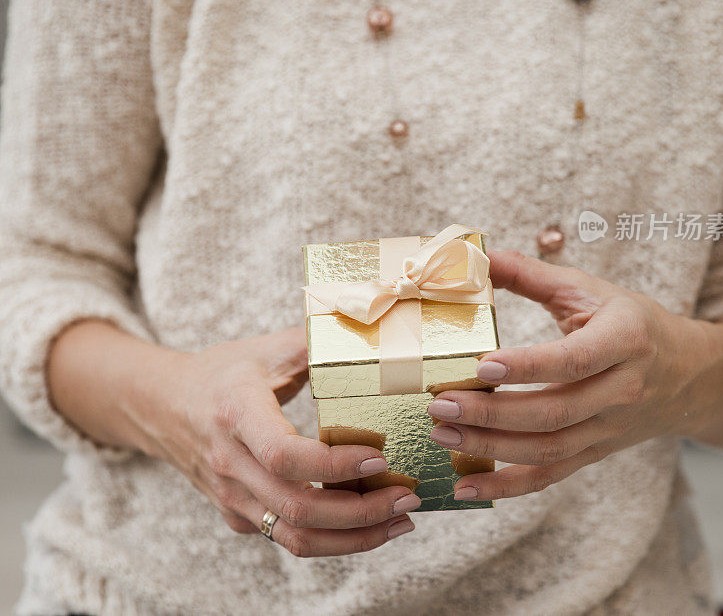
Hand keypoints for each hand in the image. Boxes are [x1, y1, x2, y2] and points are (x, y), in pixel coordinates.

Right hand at [150, 327, 417, 554]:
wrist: (164, 405)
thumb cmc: (221, 371)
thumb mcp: (265, 349)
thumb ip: (314, 343)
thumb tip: (370, 332)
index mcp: (236, 413)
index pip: (284, 454)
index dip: (334, 465)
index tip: (379, 457)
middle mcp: (229, 463)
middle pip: (297, 508)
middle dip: (362, 512)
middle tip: (407, 498)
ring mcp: (231, 496)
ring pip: (294, 537)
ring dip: (353, 538)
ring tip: (399, 521)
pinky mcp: (237, 515)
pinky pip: (287, 538)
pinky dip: (332, 539)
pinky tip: (367, 521)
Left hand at [426, 250, 722, 500]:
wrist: (689, 372)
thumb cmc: (633, 322)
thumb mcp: (590, 290)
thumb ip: (533, 274)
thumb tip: (479, 257)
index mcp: (625, 340)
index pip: (575, 359)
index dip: (529, 366)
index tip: (482, 365)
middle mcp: (622, 390)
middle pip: (553, 413)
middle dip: (491, 413)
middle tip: (440, 403)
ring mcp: (609, 428)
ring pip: (547, 450)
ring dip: (490, 448)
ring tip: (441, 434)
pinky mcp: (596, 451)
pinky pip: (551, 476)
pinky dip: (508, 487)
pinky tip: (466, 488)